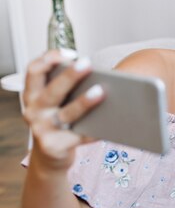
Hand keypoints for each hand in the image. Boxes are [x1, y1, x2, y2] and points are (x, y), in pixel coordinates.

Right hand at [22, 49, 104, 170]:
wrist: (51, 154)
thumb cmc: (58, 118)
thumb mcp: (54, 102)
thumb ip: (66, 87)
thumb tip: (98, 75)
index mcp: (32, 94)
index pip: (33, 71)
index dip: (49, 59)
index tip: (70, 53)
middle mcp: (34, 111)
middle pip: (52, 91)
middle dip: (69, 76)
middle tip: (87, 64)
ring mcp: (43, 130)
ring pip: (66, 113)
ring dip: (84, 102)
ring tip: (100, 91)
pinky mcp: (55, 146)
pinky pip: (79, 136)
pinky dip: (94, 130)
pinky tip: (109, 123)